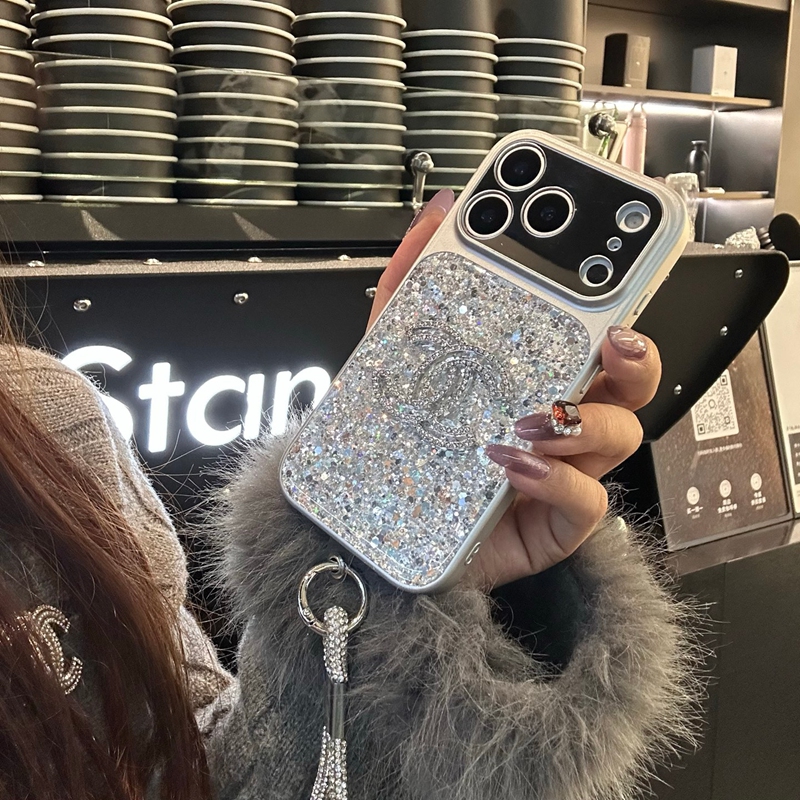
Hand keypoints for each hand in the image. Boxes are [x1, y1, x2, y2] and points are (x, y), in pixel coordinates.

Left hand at [368, 190, 660, 589]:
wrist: (377, 525)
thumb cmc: (404, 437)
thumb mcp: (395, 352)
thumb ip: (413, 283)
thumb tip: (440, 211)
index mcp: (536, 377)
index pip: (596, 337)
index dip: (621, 307)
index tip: (615, 277)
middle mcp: (560, 423)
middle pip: (631, 387)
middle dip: (638, 360)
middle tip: (612, 342)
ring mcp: (562, 474)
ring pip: (620, 439)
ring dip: (584, 423)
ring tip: (530, 418)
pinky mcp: (550, 525)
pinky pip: (586, 504)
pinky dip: (557, 481)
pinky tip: (513, 464)